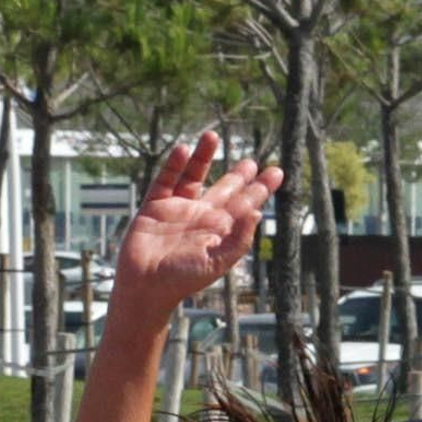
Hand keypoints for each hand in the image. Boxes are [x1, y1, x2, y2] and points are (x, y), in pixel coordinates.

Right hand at [113, 132, 282, 313]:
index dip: (259, 189)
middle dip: (240, 176)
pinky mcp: (154, 205)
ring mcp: (177, 208)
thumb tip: (258, 211)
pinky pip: (166, 179)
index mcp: (218, 232)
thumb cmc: (183, 279)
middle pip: (224, 190)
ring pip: (194, 176)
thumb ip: (238, 238)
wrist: (146, 286)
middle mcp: (201, 217)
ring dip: (203, 156)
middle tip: (254, 161)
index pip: (243, 206)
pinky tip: (183, 150)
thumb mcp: (217, 261)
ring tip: (212, 135)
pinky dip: (173, 164)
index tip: (275, 173)